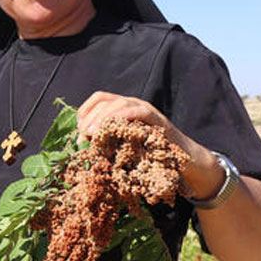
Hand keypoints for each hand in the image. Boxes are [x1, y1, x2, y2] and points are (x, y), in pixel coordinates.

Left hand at [75, 91, 220, 197]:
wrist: (182, 161)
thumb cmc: (149, 156)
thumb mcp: (122, 148)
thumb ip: (105, 143)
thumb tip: (80, 146)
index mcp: (121, 109)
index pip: (98, 99)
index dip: (84, 111)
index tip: (78, 129)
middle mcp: (132, 104)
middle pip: (105, 100)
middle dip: (90, 117)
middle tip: (83, 135)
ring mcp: (145, 109)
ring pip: (119, 104)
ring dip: (102, 117)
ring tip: (92, 134)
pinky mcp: (157, 119)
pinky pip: (139, 112)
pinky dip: (123, 117)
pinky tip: (112, 129)